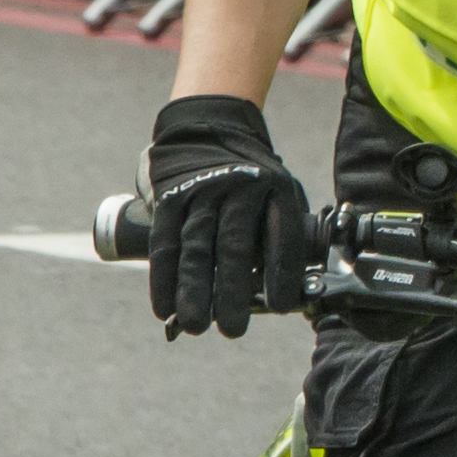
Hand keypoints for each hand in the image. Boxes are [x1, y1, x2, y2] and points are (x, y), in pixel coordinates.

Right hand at [145, 93, 315, 337]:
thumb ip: (283, 234)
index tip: (280, 306)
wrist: (210, 126)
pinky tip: (164, 306)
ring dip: (194, 291)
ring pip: (197, 247)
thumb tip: (293, 291)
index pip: (281, 235)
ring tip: (196, 324)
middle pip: (234, 247)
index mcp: (276, 188)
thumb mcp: (281, 191)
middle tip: (233, 330)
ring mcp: (201, 191)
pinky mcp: (170, 197)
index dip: (281, 273)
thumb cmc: (254, 176)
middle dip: (233, 292)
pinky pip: (166, 242)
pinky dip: (164, 277)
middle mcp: (239, 188)